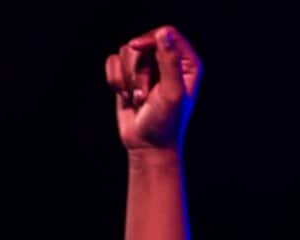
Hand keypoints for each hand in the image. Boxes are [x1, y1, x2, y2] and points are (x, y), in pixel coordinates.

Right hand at [104, 26, 201, 151]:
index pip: (166, 33)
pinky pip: (112, 62)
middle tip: (144, 96)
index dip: (150, 39)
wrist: (147, 146)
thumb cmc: (165, 123)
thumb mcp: (172, 92)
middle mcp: (169, 62)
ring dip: (127, 79)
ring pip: (125, 52)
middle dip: (138, 69)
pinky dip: (115, 81)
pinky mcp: (130, 75)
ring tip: (138, 100)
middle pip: (142, 42)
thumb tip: (164, 32)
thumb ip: (169, 62)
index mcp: (187, 63)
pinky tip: (127, 98)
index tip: (137, 48)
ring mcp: (149, 68)